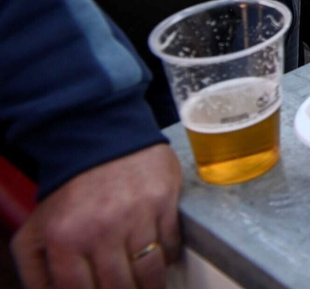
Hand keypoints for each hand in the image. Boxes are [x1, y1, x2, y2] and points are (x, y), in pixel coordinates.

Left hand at [11, 143, 181, 288]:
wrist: (101, 138)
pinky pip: (170, 245)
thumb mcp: (36, 232)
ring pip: (150, 272)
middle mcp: (101, 230)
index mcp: (65, 240)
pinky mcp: (164, 201)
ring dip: (151, 285)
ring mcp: (136, 216)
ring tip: (149, 287)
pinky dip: (167, 257)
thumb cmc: (70, 191)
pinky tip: (159, 256)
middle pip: (119, 286)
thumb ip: (36, 273)